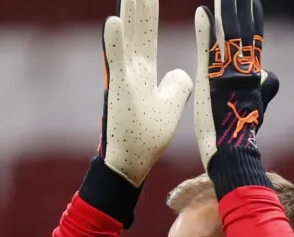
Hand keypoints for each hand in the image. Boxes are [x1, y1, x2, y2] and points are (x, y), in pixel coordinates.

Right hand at [99, 0, 193, 186]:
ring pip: (126, 35)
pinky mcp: (120, 91)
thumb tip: (181, 73)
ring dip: (127, 9)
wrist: (132, 163)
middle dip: (138, 0)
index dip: (148, 8)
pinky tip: (112, 22)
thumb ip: (176, 85)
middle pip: (137, 25)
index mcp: (143, 70)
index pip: (147, 30)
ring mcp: (123, 77)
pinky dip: (114, 43)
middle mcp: (131, 68)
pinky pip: (116, 63)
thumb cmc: (148, 137)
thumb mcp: (170, 106)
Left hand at [193, 0, 277, 193]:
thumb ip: (263, 88)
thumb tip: (268, 73)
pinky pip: (211, 51)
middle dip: (241, 7)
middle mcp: (243, 71)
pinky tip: (204, 11)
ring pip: (229, 35)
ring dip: (228, 10)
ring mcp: (230, 75)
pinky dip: (207, 31)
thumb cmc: (239, 136)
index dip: (251, 19)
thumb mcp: (254, 107)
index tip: (250, 1)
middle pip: (242, 31)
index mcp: (248, 76)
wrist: (234, 154)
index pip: (251, 40)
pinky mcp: (215, 81)